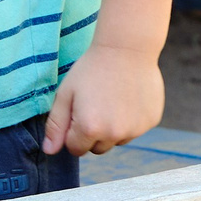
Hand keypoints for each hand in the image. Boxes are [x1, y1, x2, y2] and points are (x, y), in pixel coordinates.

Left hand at [42, 43, 163, 156]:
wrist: (126, 49)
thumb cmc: (90, 70)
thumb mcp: (65, 94)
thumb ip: (56, 125)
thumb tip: (49, 151)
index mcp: (90, 129)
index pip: (75, 149)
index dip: (72, 133)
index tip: (76, 113)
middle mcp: (115, 134)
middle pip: (97, 149)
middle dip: (92, 134)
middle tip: (93, 105)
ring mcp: (136, 129)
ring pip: (117, 140)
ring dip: (111, 129)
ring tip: (110, 100)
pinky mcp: (151, 122)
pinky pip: (135, 130)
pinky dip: (129, 120)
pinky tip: (127, 98)